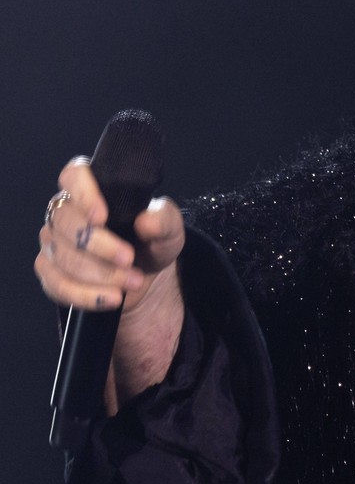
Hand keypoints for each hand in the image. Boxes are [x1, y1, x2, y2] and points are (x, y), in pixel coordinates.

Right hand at [35, 157, 186, 409]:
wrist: (153, 309)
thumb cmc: (160, 263)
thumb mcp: (174, 244)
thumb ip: (167, 224)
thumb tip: (152, 213)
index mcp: (101, 197)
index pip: (75, 174)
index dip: (84, 188)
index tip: (108, 212)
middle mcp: (72, 219)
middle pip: (62, 217)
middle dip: (96, 243)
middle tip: (131, 263)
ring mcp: (57, 251)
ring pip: (54, 252)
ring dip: (92, 272)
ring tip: (128, 287)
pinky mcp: (55, 282)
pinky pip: (51, 283)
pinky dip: (80, 293)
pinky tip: (108, 302)